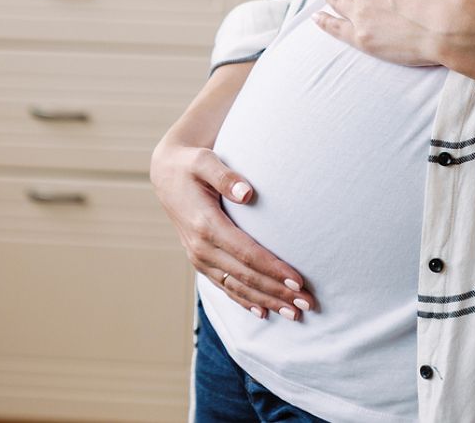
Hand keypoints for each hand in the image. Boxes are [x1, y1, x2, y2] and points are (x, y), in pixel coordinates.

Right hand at [149, 137, 313, 320]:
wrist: (166, 174)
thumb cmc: (191, 164)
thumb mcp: (204, 161)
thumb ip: (225, 176)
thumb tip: (247, 193)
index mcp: (205, 225)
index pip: (246, 254)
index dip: (273, 269)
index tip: (298, 281)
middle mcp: (201, 247)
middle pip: (246, 277)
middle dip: (278, 293)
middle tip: (308, 304)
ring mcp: (199, 258)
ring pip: (237, 288)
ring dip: (267, 302)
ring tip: (295, 314)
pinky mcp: (201, 261)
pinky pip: (225, 287)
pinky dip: (245, 301)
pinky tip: (264, 312)